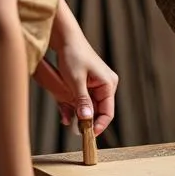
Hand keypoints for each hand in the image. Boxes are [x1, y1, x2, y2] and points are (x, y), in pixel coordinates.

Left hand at [40, 1, 117, 135]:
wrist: (66, 40)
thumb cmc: (73, 56)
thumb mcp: (75, 81)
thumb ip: (82, 101)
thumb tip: (86, 120)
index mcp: (108, 84)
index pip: (108, 112)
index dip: (98, 125)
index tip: (86, 136)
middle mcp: (106, 85)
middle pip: (99, 110)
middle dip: (87, 121)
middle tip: (73, 130)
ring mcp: (97, 84)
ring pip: (90, 106)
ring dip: (79, 114)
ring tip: (67, 118)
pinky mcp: (88, 84)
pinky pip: (84, 100)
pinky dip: (76, 107)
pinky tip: (66, 112)